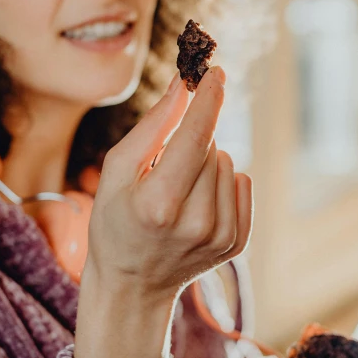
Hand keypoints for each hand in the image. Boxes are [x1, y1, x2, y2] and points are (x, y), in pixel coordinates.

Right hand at [85, 66, 253, 298]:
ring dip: (206, 164)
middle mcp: (197, 221)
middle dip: (190, 142)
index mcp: (159, 203)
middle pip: (210, 145)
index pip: (195, 135)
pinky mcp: (237, 242)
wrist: (133, 286)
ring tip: (177, 192)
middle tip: (163, 170)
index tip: (216, 71)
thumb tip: (184, 85)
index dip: (208, 99)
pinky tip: (197, 204)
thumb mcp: (116, 170)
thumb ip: (153, 126)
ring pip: (228, 162)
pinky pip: (242, 183)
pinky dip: (222, 183)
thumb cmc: (115, 223)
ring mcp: (221, 235)